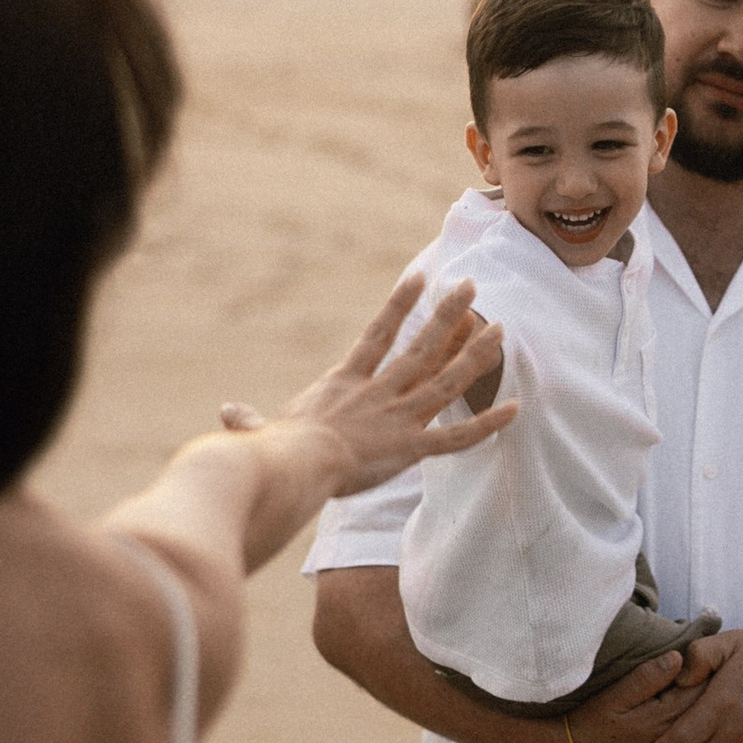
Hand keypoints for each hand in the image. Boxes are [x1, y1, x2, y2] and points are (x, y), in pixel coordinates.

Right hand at [218, 272, 517, 498]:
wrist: (293, 464)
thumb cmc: (271, 450)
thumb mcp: (261, 430)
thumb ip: (251, 422)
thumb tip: (227, 414)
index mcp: (345, 383)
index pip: (378, 335)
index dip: (399, 305)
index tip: (419, 278)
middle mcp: (378, 393)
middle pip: (421, 346)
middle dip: (449, 315)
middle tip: (472, 286)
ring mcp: (398, 418)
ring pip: (446, 380)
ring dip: (476, 355)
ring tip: (502, 329)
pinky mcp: (412, 448)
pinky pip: (457, 437)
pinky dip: (487, 424)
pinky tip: (516, 409)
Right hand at [555, 644, 713, 742]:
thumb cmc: (590, 723)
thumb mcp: (613, 696)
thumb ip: (646, 678)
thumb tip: (678, 657)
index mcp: (661, 718)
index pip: (700, 690)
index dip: (711, 670)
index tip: (715, 657)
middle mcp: (673, 742)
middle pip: (708, 712)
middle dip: (716, 690)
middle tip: (722, 670)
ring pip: (704, 733)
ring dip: (712, 714)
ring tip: (717, 694)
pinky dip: (702, 735)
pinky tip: (702, 722)